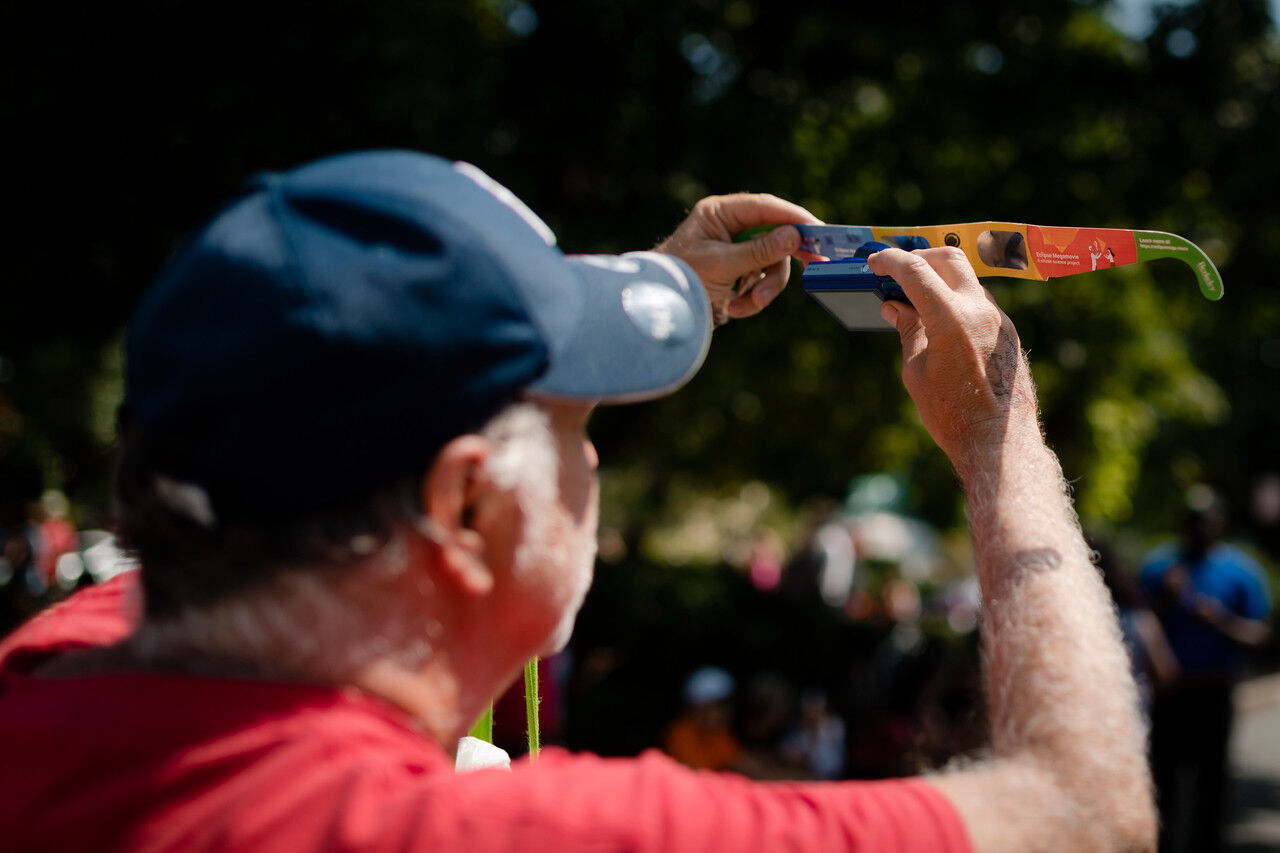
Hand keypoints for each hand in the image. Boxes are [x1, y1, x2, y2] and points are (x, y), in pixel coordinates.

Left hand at [655, 193, 823, 323]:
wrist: (659, 311)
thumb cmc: (680, 280)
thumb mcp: (721, 265)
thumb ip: (759, 251)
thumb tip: (793, 236)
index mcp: (719, 213)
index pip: (764, 207)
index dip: (793, 217)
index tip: (818, 230)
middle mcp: (729, 227)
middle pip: (774, 234)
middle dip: (787, 256)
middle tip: (816, 264)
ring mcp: (734, 250)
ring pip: (771, 263)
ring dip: (765, 288)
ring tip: (749, 304)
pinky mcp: (737, 273)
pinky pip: (760, 282)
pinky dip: (752, 298)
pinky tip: (734, 309)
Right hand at [867, 247, 1039, 466]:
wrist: (998, 443)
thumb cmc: (953, 414)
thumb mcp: (916, 372)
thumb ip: (908, 331)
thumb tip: (895, 307)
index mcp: (951, 318)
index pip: (916, 270)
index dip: (890, 261)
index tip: (874, 262)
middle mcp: (980, 310)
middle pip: (948, 258)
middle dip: (919, 257)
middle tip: (897, 272)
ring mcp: (999, 319)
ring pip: (966, 279)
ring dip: (939, 281)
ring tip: (915, 303)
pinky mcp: (1008, 332)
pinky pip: (978, 303)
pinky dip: (955, 301)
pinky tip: (939, 324)